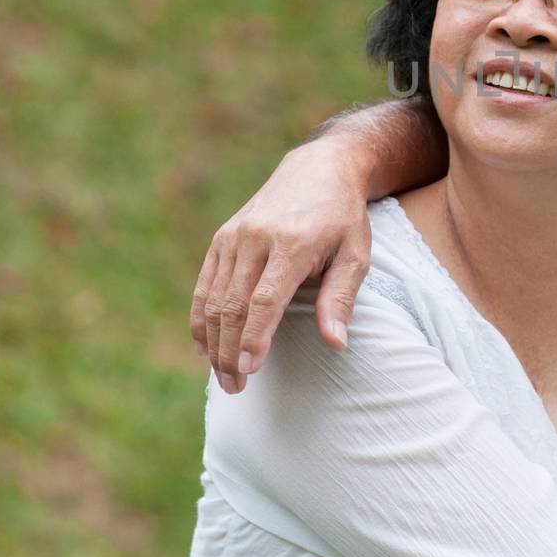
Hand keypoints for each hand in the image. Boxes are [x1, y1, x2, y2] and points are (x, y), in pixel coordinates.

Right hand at [190, 137, 372, 393]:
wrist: (318, 168)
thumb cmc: (343, 218)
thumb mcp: (355, 254)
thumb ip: (340, 298)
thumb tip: (336, 344)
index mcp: (291, 242)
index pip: (265, 299)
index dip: (255, 337)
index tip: (249, 369)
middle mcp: (255, 238)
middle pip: (233, 304)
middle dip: (230, 350)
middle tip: (235, 387)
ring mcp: (234, 237)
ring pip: (214, 298)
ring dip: (214, 342)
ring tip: (222, 376)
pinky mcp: (222, 238)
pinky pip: (205, 284)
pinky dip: (201, 317)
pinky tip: (205, 347)